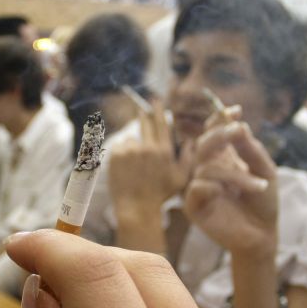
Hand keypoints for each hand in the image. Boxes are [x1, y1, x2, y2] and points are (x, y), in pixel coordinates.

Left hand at [109, 100, 192, 214]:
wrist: (137, 207)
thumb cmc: (161, 195)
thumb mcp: (181, 178)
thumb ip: (188, 158)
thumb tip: (190, 141)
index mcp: (164, 151)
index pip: (161, 123)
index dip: (158, 110)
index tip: (155, 100)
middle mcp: (147, 147)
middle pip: (145, 123)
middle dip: (144, 115)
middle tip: (142, 110)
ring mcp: (130, 151)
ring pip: (132, 139)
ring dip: (134, 145)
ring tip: (135, 163)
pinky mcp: (116, 155)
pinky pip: (120, 146)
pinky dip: (122, 153)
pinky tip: (126, 166)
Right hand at [184, 112, 277, 257]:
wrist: (263, 234)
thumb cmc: (263, 203)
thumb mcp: (265, 171)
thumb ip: (251, 149)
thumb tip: (239, 124)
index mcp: (224, 157)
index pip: (214, 132)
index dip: (220, 118)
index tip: (237, 111)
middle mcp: (209, 169)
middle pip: (204, 143)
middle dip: (220, 134)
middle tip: (238, 131)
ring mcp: (200, 186)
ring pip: (207, 167)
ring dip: (235, 174)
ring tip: (261, 186)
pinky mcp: (194, 205)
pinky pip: (198, 187)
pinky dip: (214, 186)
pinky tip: (228, 194)